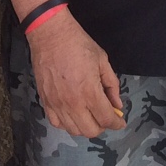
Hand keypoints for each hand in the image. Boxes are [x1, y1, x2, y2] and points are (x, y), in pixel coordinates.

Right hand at [26, 9, 125, 137]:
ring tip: (90, 115)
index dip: (117, 123)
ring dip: (85, 126)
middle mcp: (73, 103)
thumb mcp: (102, 60)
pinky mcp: (45, 101)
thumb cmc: (78, 44)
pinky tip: (72, 114)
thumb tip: (117, 104)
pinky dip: (67, 124)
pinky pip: (56, 123)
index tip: (121, 121)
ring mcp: (57, 104)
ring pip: (73, 130)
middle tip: (105, 116)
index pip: (106, 119)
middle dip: (103, 126)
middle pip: (91, 131)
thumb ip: (112, 84)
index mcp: (90, 92)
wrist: (50, 34)